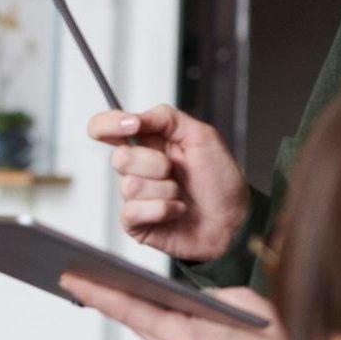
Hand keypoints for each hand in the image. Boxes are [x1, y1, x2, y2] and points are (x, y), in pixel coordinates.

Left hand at [60, 277, 314, 339]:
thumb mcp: (247, 305)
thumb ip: (210, 298)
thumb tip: (190, 298)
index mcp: (190, 339)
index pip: (132, 310)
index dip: (98, 293)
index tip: (71, 278)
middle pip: (140, 324)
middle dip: (114, 299)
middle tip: (83, 276)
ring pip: (159, 339)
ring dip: (143, 317)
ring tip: (119, 290)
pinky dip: (170, 334)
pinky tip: (167, 319)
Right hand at [87, 106, 249, 262]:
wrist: (234, 221)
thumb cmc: (221, 181)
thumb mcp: (202, 135)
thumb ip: (165, 117)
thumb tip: (132, 117)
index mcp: (149, 143)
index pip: (106, 128)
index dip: (108, 124)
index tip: (131, 126)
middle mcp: (138, 168)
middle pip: (119, 157)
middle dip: (155, 164)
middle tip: (175, 170)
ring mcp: (135, 196)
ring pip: (130, 186)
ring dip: (165, 190)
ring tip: (181, 194)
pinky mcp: (135, 222)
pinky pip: (133, 211)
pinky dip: (163, 209)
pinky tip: (176, 210)